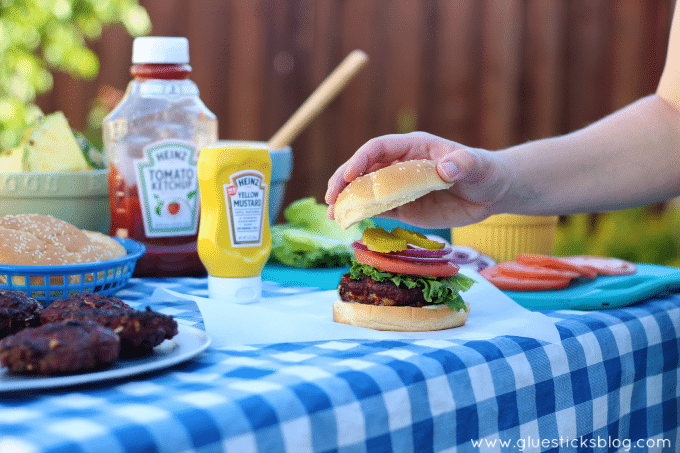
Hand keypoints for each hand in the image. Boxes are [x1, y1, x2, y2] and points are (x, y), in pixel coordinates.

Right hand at [325, 132, 510, 228]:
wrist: (491, 192)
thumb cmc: (484, 171)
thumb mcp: (476, 166)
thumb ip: (462, 164)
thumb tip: (446, 168)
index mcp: (413, 147)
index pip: (379, 149)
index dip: (361, 160)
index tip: (349, 175)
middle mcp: (401, 165)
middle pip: (364, 169)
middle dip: (344, 181)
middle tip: (329, 197)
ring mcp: (400, 187)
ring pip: (365, 191)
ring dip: (346, 201)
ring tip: (332, 214)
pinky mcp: (404, 207)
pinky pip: (378, 210)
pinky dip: (361, 216)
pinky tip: (347, 223)